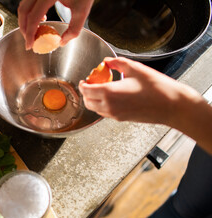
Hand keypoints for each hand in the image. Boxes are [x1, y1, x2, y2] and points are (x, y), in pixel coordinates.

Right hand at [18, 0, 93, 49]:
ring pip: (23, 6)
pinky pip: (28, 1)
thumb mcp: (82, 10)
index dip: (29, 34)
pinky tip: (41, 19)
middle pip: (23, 11)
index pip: (33, 17)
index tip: (29, 46)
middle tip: (29, 41)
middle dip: (24, 29)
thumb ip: (73, 29)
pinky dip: (29, 13)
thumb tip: (62, 42)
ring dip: (25, 21)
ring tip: (34, 32)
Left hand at [78, 57, 202, 125]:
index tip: (84, 80)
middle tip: (91, 84)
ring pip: (95, 109)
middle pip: (88, 102)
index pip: (86, 91)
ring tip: (102, 89)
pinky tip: (112, 96)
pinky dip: (102, 105)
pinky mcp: (121, 119)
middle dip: (86, 93)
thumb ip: (117, 63)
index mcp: (109, 93)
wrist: (171, 106)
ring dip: (94, 100)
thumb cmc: (156, 88)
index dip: (82, 85)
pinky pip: (105, 113)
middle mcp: (109, 106)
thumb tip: (106, 61)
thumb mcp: (135, 68)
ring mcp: (115, 114)